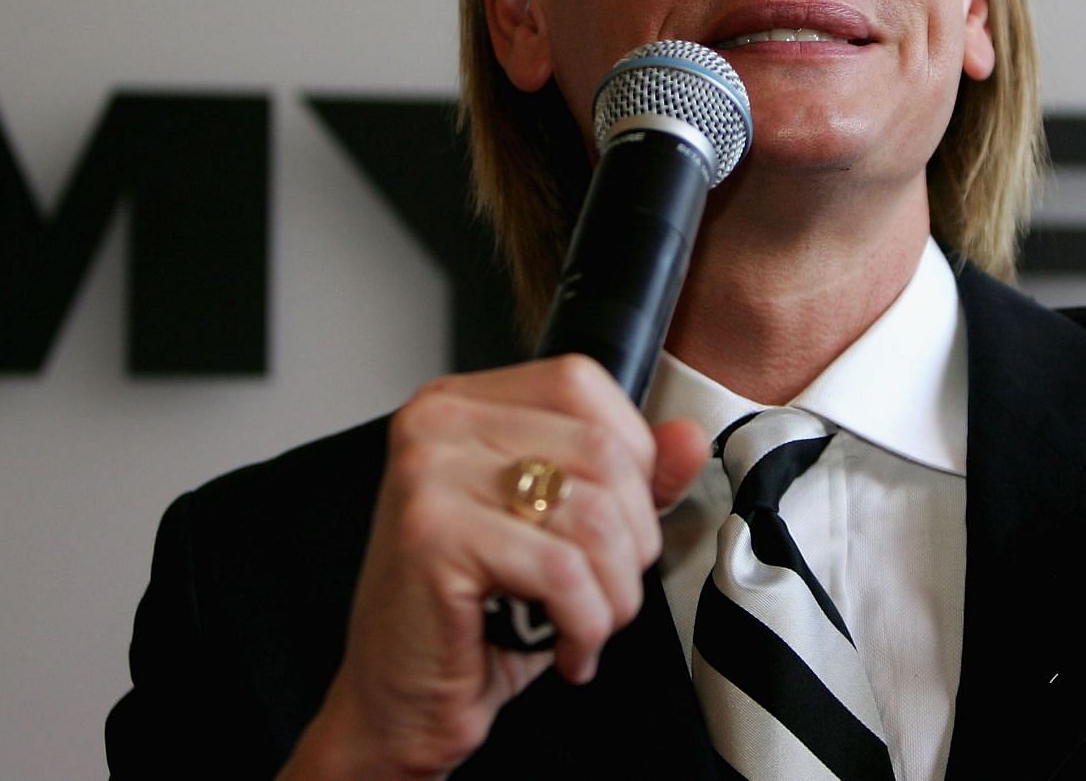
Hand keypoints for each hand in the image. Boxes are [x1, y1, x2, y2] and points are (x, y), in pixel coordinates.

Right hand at [278, 356, 708, 780]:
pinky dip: (586, 624)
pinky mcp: (432, 536)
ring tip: (590, 623)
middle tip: (609, 588)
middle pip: (602, 451)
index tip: (624, 517)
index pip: (582, 384)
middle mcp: (438, 423)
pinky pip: (562, 571)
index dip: (631, 455)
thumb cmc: (473, 614)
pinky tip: (568, 648)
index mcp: (463, 404)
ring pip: (594, 515)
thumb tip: (687, 438)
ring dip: (614, 592)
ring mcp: (429, 474)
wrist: (398, 699)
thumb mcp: (561, 530)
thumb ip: (629, 477)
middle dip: (633, 538)